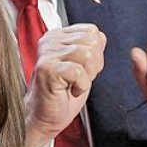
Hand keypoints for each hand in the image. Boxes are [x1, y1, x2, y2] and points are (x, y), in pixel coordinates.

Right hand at [25, 24, 105, 146]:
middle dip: (94, 64)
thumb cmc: (62, 93)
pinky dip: (81, 85)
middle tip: (80, 78)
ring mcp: (46, 54)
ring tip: (75, 84)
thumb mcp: (82, 64)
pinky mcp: (47, 69)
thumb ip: (90, 47)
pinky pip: (78, 71)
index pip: (92, 31)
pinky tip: (71, 90)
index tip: (83, 68)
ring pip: (86, 54)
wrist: (46, 115)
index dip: (97, 52)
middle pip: (91, 41)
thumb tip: (100, 37)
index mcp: (57, 36)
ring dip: (88, 75)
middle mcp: (49, 41)